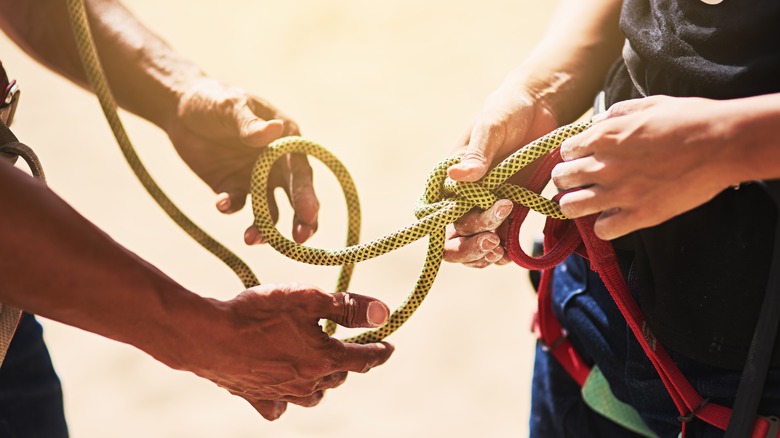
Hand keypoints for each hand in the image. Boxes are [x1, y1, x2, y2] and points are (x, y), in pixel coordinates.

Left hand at [166, 79, 318, 244]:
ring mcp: (255, 179)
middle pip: (295, 198)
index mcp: (286, 141)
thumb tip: (275, 130)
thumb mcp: (230, 106)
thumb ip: (250, 124)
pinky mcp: (232, 188)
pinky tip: (221, 203)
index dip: (307, 195)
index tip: (309, 216)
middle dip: (300, 221)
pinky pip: (236, 204)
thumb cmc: (213, 99)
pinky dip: (231, 207)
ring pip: (268, 210)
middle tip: (298, 241)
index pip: (301, 172)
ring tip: (250, 238)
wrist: (178, 108)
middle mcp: (276, 164)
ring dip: (264, 227)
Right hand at [180, 284, 393, 420]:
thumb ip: (347, 307)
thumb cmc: (259, 312)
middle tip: (349, 348)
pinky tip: (284, 390)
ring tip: (321, 368)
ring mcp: (281, 394)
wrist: (207, 336)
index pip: (364, 359)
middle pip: (339, 376)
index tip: (389, 347)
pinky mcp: (255, 397)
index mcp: (324, 359)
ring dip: (323, 382)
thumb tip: (383, 313)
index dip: (380, 351)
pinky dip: (286, 400)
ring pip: (313, 394)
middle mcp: (307, 383)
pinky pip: (278, 407)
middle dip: (349, 363)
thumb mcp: (308, 299)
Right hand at [444, 86, 558, 266]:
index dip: (443, 230)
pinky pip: (499, 241)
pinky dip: (501, 254)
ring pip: (474, 245)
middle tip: (492, 240)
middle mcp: (463, 197)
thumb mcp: (490, 127)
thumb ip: (476, 153)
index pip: (433, 215)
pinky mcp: (510, 210)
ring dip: (483, 255)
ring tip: (500, 249)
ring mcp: (486, 206)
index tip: (470, 226)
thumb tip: (457, 176)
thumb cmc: (507, 110)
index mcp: (449, 179)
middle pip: (454, 237)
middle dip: (469, 246)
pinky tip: (509, 251)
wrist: (540, 107)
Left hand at [552, 95, 736, 239]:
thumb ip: (617, 113)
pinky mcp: (639, 215)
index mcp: (604, 136)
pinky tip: (614, 218)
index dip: (571, 154)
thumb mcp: (648, 104)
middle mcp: (605, 165)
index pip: (565, 150)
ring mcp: (620, 192)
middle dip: (565, 179)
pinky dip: (604, 226)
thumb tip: (599, 121)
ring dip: (574, 204)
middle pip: (561, 178)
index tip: (581, 157)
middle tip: (578, 181)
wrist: (722, 143)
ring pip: (570, 207)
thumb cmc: (689, 119)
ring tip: (585, 202)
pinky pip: (603, 230)